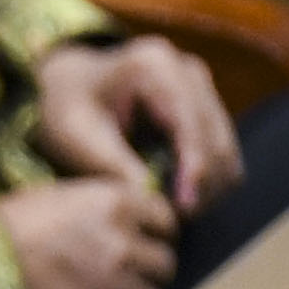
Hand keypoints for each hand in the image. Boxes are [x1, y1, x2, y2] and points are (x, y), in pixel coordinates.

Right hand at [0, 174, 176, 288]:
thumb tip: (128, 223)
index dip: (152, 233)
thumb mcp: (59, 198)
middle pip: (164, 264)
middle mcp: (127, 248)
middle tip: (119, 277)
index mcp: (117, 205)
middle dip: (145, 270)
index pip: (166, 220)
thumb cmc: (4, 233)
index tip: (140, 242)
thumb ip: (103, 208)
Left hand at [35, 34, 242, 214]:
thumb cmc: (63, 110)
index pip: (191, 123)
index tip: (185, 209)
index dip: (194, 170)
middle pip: (217, 136)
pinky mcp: (203, 105)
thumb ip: (115, 167)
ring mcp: (200, 86)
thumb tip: (158, 205)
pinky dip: (205, 177)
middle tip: (179, 221)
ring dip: (209, 184)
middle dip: (204, 183)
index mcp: (155, 66)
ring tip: (178, 213)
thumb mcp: (77, 138)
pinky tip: (179, 198)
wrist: (66, 87)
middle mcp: (187, 70)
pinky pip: (218, 149)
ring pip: (225, 147)